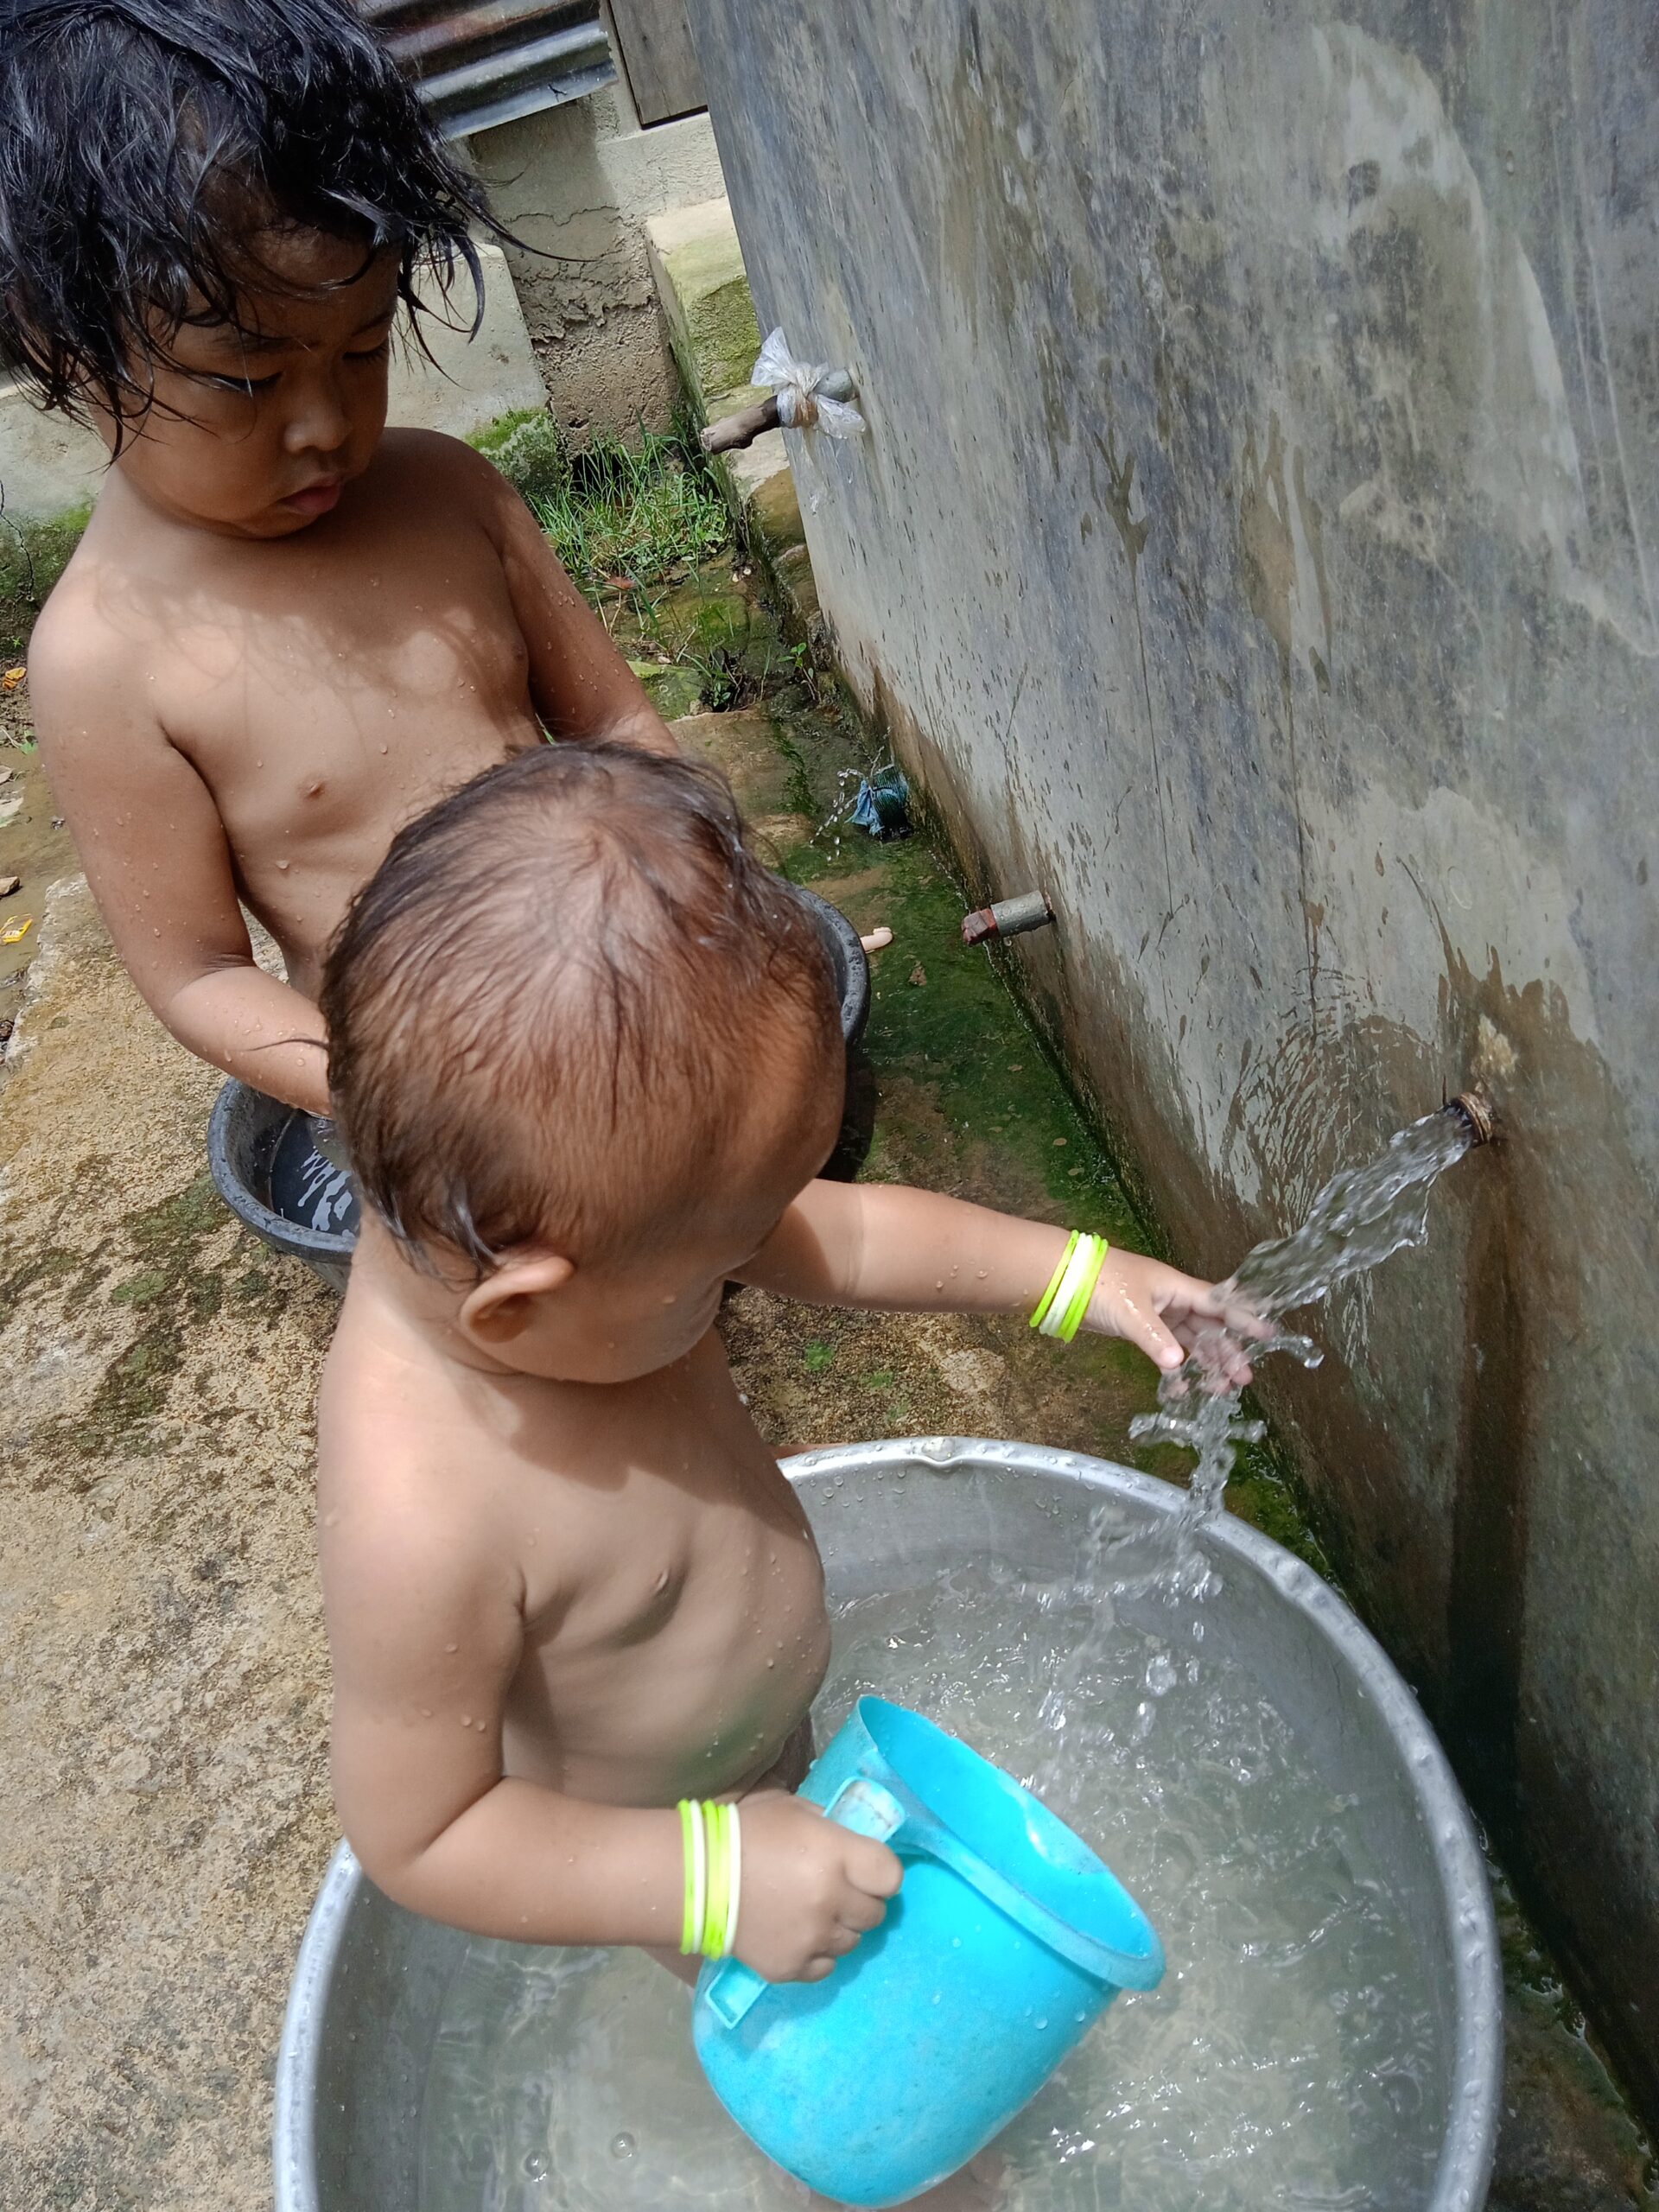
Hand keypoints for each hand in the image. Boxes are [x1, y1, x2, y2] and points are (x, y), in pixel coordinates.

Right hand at [732, 1790, 901, 1981]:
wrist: (698, 1876)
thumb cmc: (748, 1833)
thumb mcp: (796, 1811)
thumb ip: (832, 1828)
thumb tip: (854, 1842)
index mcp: (836, 1855)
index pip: (891, 1876)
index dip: (882, 1873)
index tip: (867, 1871)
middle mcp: (831, 1901)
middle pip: (875, 1913)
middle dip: (861, 1901)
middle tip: (837, 1891)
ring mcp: (812, 1939)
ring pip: (852, 1942)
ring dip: (839, 1927)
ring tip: (813, 1913)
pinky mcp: (791, 1967)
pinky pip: (826, 1967)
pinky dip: (817, 1953)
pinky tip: (798, 1935)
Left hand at [1083, 1250, 1268, 1384]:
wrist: (1064, 1280)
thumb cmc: (1101, 1285)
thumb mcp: (1131, 1312)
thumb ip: (1156, 1338)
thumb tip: (1178, 1364)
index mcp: (1176, 1287)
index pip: (1218, 1303)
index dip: (1243, 1319)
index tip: (1268, 1334)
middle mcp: (1172, 1300)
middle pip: (1209, 1327)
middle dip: (1227, 1352)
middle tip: (1243, 1378)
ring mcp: (1158, 1315)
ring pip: (1191, 1341)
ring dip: (1206, 1363)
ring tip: (1220, 1389)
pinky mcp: (1142, 1328)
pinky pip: (1167, 1350)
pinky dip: (1175, 1368)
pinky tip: (1181, 1388)